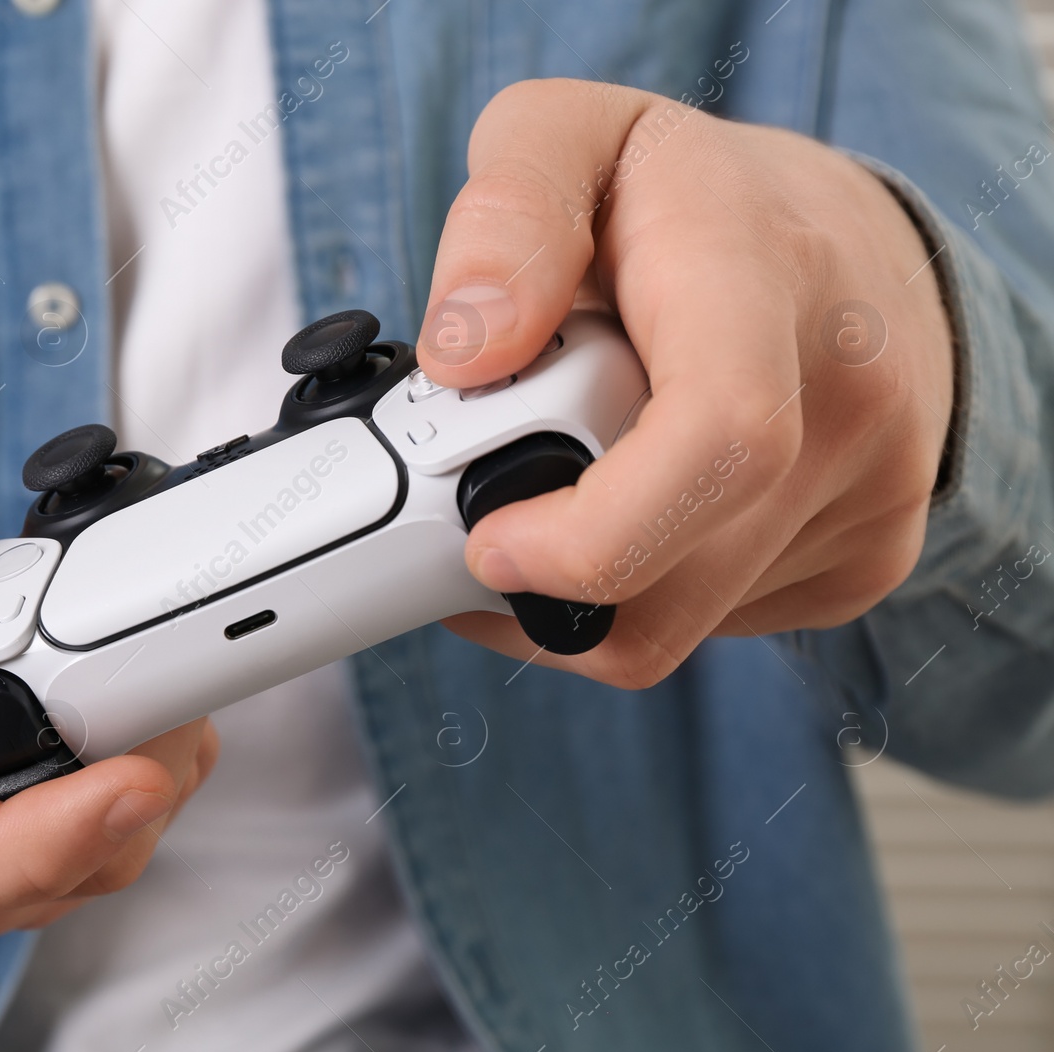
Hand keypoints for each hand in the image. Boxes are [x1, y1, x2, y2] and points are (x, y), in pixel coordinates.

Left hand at [421, 79, 953, 688]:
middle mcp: (847, 396)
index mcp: (764, 277)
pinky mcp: (865, 562)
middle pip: (674, 571)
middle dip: (534, 565)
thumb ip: (503, 221)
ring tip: (555, 477)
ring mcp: (872, 492)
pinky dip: (631, 596)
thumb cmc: (686, 195)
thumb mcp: (566, 137)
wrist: (848, 244)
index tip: (485, 541)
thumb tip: (464, 358)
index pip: (717, 440)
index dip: (589, 533)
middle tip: (475, 500)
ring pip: (675, 621)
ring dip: (574, 585)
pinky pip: (709, 630)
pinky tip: (621, 506)